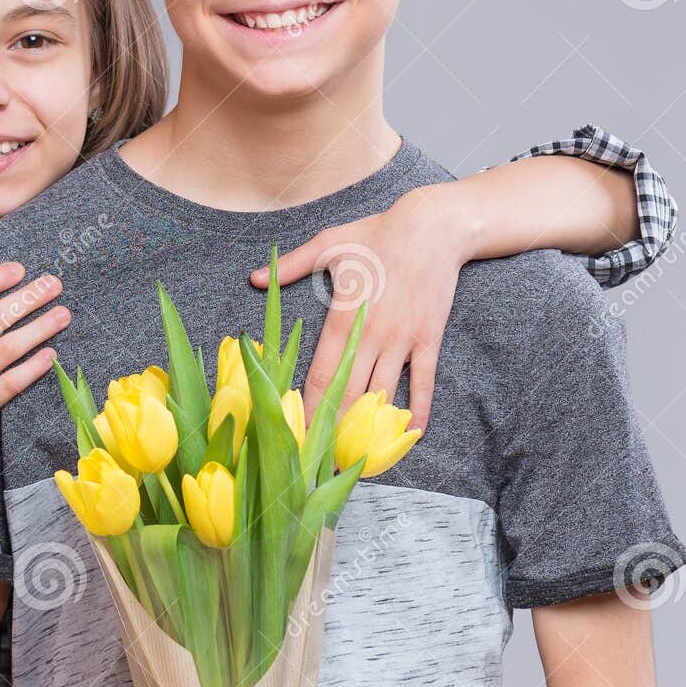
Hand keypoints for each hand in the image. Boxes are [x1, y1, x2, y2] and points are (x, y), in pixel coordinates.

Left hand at [250, 183, 471, 433]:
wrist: (433, 226)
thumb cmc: (377, 233)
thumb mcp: (329, 244)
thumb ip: (291, 266)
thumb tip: (252, 279)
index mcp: (341, 318)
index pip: (319, 376)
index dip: (308, 409)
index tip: (297, 433)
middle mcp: (371, 336)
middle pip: (348, 394)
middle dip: (335, 429)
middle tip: (322, 460)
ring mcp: (402, 340)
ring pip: (383, 395)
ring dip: (371, 429)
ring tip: (358, 458)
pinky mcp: (428, 339)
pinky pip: (423, 382)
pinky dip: (418, 410)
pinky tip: (410, 434)